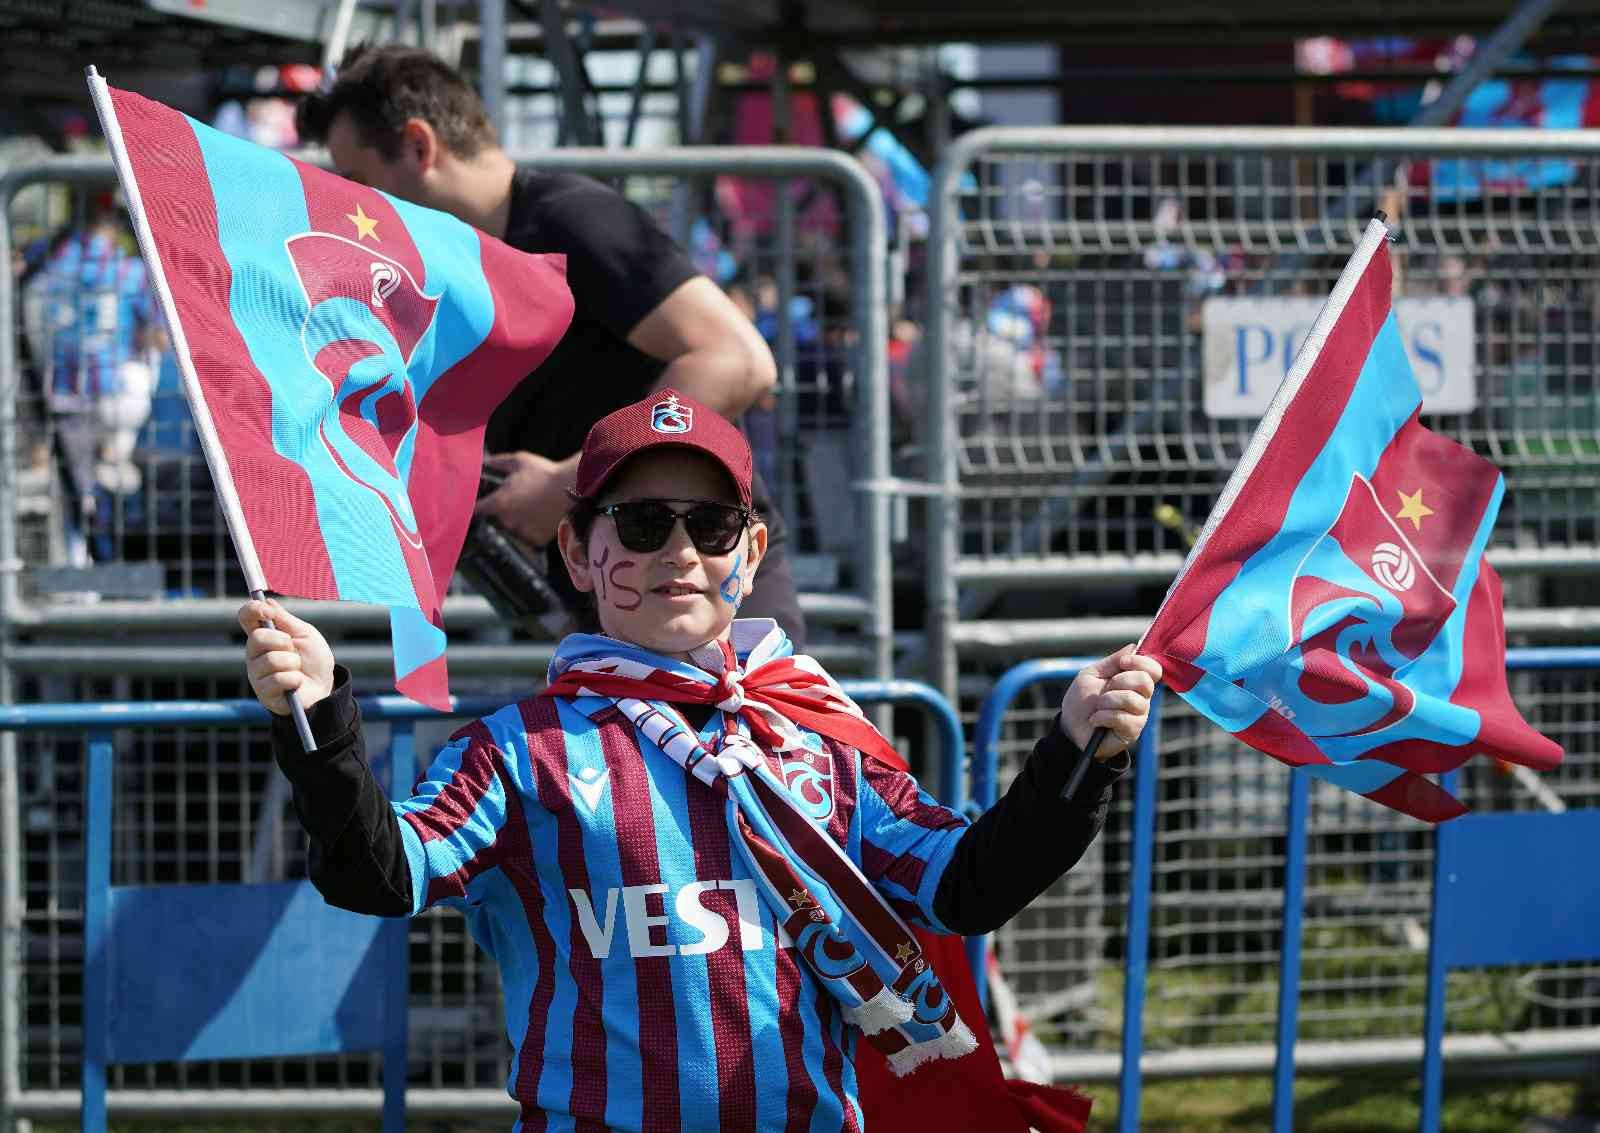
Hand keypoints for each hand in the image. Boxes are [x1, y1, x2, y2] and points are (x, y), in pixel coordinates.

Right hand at [238, 599, 334, 715]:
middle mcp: (255, 653)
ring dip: (293, 663)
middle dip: (283, 641)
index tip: (268, 612)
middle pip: (257, 638)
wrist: (324, 687)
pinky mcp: (263, 692)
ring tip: (297, 669)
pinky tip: (296, 683)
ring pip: (270, 660)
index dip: (253, 610)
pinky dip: (294, 679)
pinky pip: (277, 679)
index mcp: (264, 636)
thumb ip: (286, 620)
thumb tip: (267, 601)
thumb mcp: (305, 634)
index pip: (246, 617)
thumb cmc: (314, 660)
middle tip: (294, 650)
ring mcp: (256, 673)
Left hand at [474, 451, 577, 547]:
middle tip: (519, 497)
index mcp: (499, 503)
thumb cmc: (545, 473)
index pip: (476, 509)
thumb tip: (484, 463)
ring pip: (514, 527)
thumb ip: (497, 463)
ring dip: (519, 519)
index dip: (476, 505)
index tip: (479, 502)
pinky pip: (530, 535)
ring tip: (533, 505)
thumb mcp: (518, 460)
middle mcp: (508, 521)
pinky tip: (541, 515)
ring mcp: (523, 531)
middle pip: (498, 518)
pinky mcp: (538, 538)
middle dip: (504, 509)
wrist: (572, 488)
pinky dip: (533, 528)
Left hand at [1059, 644, 1163, 759]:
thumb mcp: (1092, 675)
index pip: (1153, 669)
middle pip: (1145, 681)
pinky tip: (1095, 720)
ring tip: (1097, 707)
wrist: (1070, 727)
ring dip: (1108, 701)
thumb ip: (1112, 662)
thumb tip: (1133, 646)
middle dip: (1119, 681)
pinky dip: (1103, 716)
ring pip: (1133, 700)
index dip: (1141, 662)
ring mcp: (1138, 715)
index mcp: (1133, 682)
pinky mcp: (1132, 731)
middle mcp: (1141, 697)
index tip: (1122, 663)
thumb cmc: (1081, 701)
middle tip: (1104, 691)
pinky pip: (1124, 718)